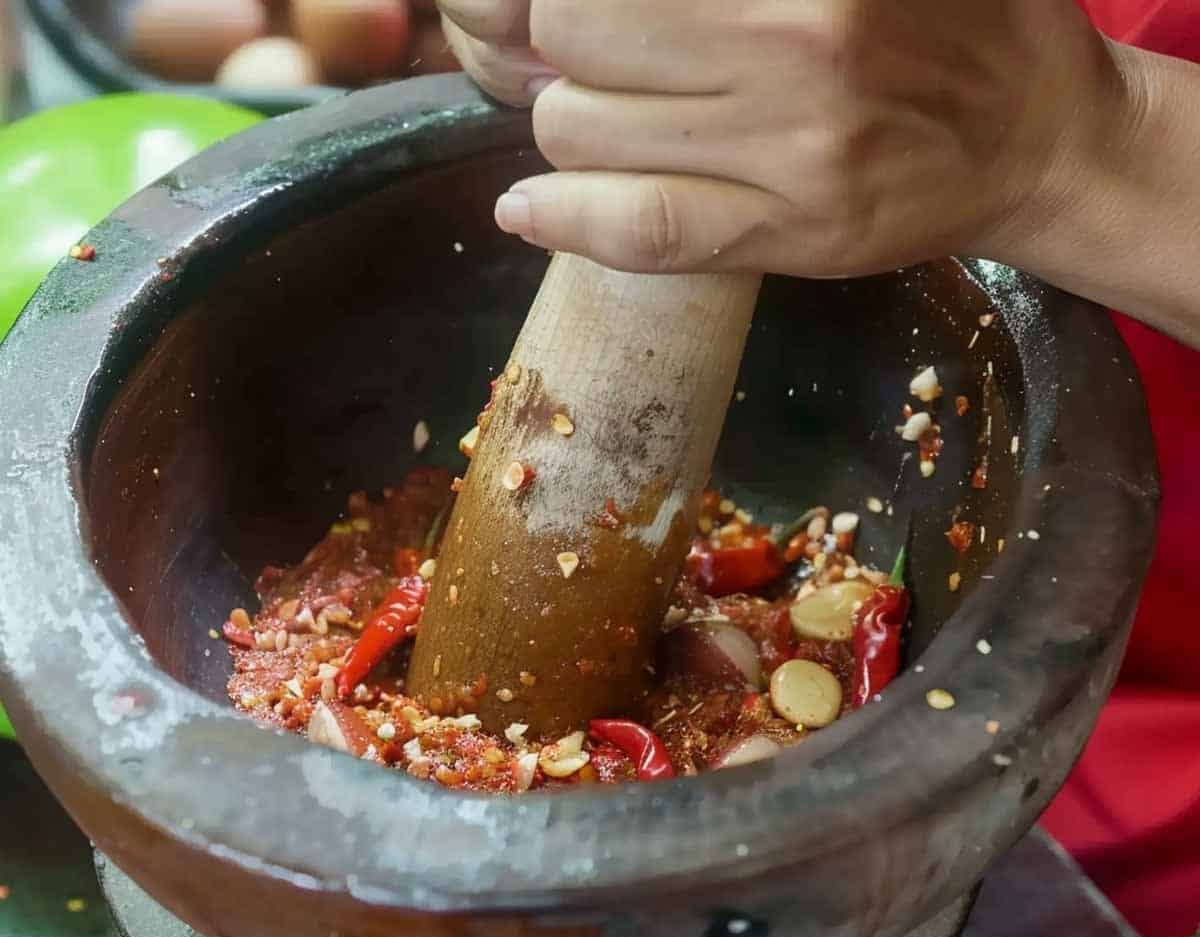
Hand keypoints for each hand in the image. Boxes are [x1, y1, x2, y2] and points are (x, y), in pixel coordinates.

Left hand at [442, 0, 1127, 278]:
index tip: (585, 12)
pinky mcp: (787, 234)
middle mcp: (794, 42)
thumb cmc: (949, 16)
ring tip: (615, 119)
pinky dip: (562, 218)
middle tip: (605, 55)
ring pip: (582, 131)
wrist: (1036, 133)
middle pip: (574, 31)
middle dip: (568, 42)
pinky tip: (528, 208)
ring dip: (572, 125)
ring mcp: (790, 151)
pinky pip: (636, 226)